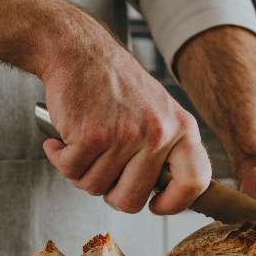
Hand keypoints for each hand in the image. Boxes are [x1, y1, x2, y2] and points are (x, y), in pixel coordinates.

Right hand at [40, 40, 210, 214]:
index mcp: (183, 129)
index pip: (195, 182)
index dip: (175, 204)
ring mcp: (126, 135)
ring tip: (84, 145)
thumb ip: (166, 151)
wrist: (80, 50)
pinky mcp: (92, 135)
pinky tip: (62, 141)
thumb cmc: (117, 86)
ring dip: (81, 172)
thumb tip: (166, 196)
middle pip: (132, 200)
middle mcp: (159, 134)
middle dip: (110, 195)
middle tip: (102, 173)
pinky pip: (71, 171)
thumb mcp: (160, 112)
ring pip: (95, 187)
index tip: (156, 206)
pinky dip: (60, 159)